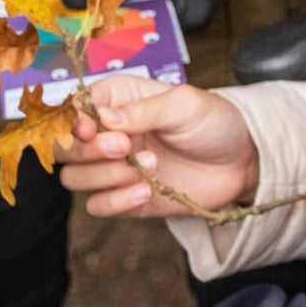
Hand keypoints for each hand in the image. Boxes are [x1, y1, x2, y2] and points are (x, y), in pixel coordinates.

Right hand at [58, 75, 258, 217]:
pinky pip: (97, 206)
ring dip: (105, 176)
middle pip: (63, 148)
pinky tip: (145, 191)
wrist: (242, 161)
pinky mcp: (124, 198)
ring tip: (150, 166)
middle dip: (87, 150)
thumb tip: (103, 117)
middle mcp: (107, 134)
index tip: (90, 128)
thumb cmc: (214, 122)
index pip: (72, 109)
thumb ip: (144, 110)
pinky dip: (115, 202)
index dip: (72, 121)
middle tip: (123, 147)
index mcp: (116, 100)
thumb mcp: (185, 104)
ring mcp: (113, 168)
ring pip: (74, 178)